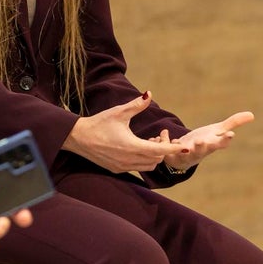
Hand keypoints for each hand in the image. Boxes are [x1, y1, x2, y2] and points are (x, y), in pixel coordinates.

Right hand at [63, 91, 185, 172]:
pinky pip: (137, 168)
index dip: (173, 148)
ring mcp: (123, 166)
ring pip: (148, 166)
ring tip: (149, 142)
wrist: (77, 137)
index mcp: (132, 146)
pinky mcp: (117, 169)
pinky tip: (138, 148)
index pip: (159, 150)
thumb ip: (136, 105)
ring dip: (153, 156)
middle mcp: (129, 159)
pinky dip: (143, 160)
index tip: (185, 146)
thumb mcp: (118, 112)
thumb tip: (149, 94)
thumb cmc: (98, 123)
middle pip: (156, 159)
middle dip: (162, 149)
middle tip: (161, 137)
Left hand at [151, 111, 253, 171]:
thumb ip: (233, 123)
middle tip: (202, 141)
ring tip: (184, 143)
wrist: (183, 156)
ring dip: (183, 147)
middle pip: (202, 150)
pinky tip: (164, 132)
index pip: (220, 144)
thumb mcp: (217, 131)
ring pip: (183, 152)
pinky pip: (166, 147)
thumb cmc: (204, 141)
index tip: (231, 135)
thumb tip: (252, 114)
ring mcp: (184, 153)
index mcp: (211, 145)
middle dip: (202, 146)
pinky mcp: (170, 153)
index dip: (225, 140)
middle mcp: (198, 151)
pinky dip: (164, 139)